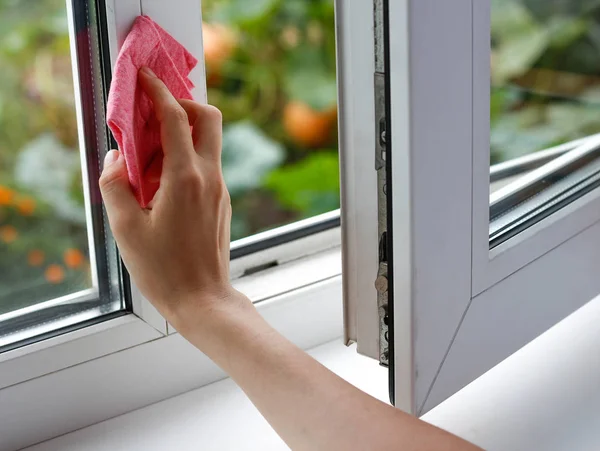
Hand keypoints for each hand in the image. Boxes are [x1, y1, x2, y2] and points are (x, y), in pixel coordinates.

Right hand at [99, 66, 243, 329]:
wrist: (203, 299)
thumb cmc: (164, 269)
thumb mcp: (126, 228)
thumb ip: (115, 185)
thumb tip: (116, 159)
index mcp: (186, 178)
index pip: (177, 118)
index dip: (160, 91)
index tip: (146, 77)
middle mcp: (209, 177)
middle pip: (210, 117)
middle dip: (184, 103)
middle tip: (156, 113)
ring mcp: (220, 189)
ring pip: (210, 141)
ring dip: (185, 131)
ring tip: (151, 152)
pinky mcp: (221, 201)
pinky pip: (208, 164)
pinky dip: (188, 155)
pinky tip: (163, 179)